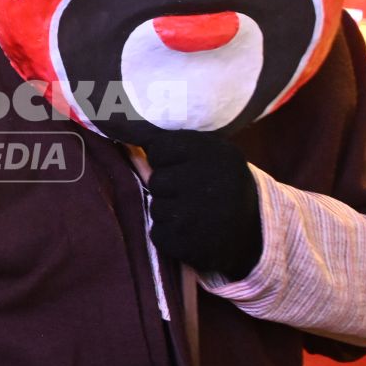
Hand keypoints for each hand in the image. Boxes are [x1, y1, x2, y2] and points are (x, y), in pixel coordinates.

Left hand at [139, 130, 263, 279]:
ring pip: (156, 208)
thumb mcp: (208, 151)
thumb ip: (167, 139)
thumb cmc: (220, 183)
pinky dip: (170, 235)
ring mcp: (197, 215)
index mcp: (214, 152)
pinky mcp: (189, 243)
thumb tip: (111, 121)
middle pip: (156, 180)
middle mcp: (207, 182)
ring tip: (194, 214)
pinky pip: (158, 233)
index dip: (165, 160)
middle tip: (192, 194)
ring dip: (168, 212)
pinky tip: (193, 232)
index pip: (159, 148)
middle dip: (167, 188)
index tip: (183, 167)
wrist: (254, 230)